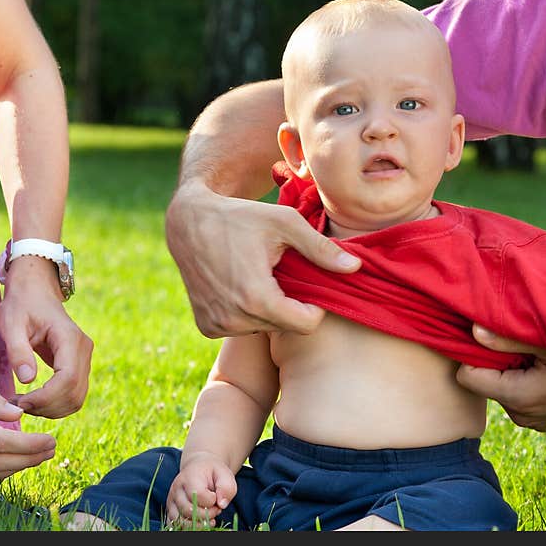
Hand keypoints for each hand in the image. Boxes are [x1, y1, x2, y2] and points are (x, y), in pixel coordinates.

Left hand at [0, 256, 93, 417]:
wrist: (35, 291)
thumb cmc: (21, 304)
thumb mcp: (11, 323)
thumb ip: (19, 351)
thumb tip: (27, 380)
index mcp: (69, 338)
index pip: (67, 378)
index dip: (45, 397)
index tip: (20, 401)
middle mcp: (84, 350)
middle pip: (75, 393)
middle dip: (46, 407)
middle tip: (17, 405)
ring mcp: (84, 359)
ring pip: (76, 398)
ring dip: (51, 410)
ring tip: (24, 403)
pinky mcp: (79, 366)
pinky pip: (73, 394)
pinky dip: (55, 405)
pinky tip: (33, 400)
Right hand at [165, 183, 360, 336]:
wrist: (188, 222)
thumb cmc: (240, 217)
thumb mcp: (284, 224)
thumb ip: (321, 249)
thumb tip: (356, 268)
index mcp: (256, 298)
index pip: (306, 325)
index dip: (314, 306)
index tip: (305, 283)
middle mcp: (234, 319)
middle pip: (285, 327)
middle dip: (289, 304)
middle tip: (277, 273)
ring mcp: (217, 325)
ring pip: (264, 328)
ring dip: (267, 309)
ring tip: (256, 277)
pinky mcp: (206, 326)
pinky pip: (241, 328)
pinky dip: (245, 312)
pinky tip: (237, 286)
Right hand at [166, 453, 236, 527]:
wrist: (199, 470)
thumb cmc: (212, 473)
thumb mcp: (225, 474)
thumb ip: (227, 487)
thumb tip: (222, 505)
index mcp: (189, 477)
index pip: (199, 495)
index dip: (212, 500)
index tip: (215, 496)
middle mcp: (177, 489)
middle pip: (190, 511)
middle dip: (208, 513)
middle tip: (215, 507)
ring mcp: (172, 501)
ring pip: (182, 521)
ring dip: (199, 523)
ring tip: (208, 515)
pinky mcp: (170, 510)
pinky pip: (177, 524)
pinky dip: (190, 526)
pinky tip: (200, 521)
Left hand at [456, 324, 545, 431]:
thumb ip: (508, 339)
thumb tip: (473, 331)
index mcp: (518, 397)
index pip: (468, 377)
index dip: (471, 356)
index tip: (485, 339)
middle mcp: (520, 415)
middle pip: (483, 383)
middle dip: (492, 363)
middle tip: (516, 345)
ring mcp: (530, 422)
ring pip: (500, 390)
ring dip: (508, 373)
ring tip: (534, 357)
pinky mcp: (539, 422)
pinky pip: (516, 398)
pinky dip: (522, 383)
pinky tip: (544, 371)